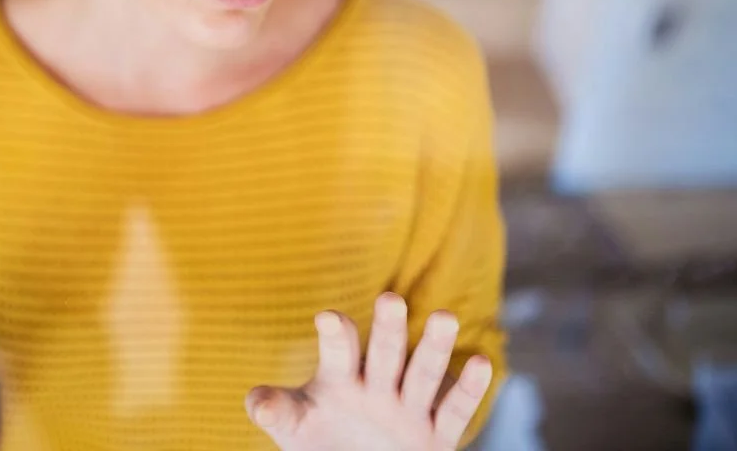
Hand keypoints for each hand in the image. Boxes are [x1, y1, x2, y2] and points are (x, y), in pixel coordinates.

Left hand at [245, 293, 492, 450]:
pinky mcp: (436, 438)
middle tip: (389, 299)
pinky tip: (480, 362)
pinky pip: (454, 411)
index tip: (328, 317)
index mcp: (341, 378)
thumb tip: (256, 403)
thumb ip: (280, 412)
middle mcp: (377, 386)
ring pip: (422, 374)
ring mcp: (408, 409)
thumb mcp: (296, 428)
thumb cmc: (322, 442)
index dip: (335, 336)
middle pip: (383, 354)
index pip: (338, 352)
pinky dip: (466, 388)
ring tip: (443, 317)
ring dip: (433, 348)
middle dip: (386, 330)